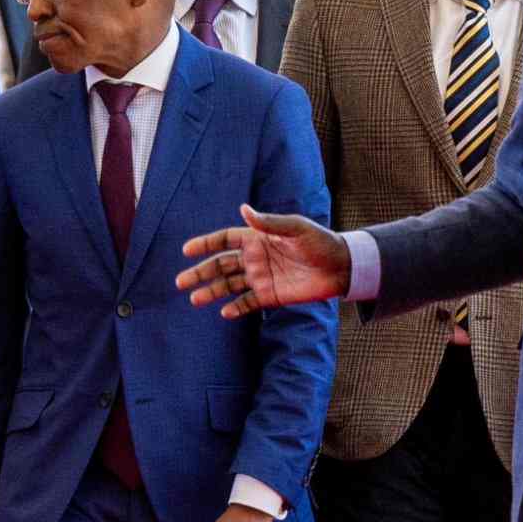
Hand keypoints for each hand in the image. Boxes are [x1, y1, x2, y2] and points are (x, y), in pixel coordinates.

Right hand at [178, 206, 351, 317]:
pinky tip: (224, 313)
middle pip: (220, 265)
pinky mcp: (270, 296)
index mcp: (257, 239)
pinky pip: (248, 303)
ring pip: (229, 286)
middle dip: (200, 273)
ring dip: (211, 292)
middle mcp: (254, 258)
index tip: (188, 251)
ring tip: (195, 299)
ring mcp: (261, 278)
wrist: (341, 267)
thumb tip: (243, 208)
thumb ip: (268, 223)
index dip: (206, 244)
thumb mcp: (295, 228)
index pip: (224, 240)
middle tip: (181, 282)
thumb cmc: (320, 242)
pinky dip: (236, 308)